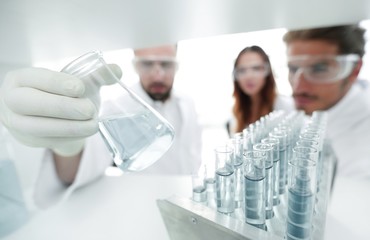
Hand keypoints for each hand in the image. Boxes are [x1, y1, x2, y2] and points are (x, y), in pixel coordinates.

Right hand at [0, 65, 121, 155]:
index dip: (57, 83)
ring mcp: (17, 123)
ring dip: (69, 126)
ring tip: (93, 124)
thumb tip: (117, 70)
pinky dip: (68, 137)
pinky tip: (84, 132)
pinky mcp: (28, 141)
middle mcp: (11, 100)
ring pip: (37, 127)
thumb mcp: (77, 82)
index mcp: (20, 79)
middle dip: (62, 107)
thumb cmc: (62, 94)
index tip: (80, 88)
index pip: (34, 78)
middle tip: (89, 109)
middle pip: (30, 104)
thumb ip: (96, 75)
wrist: (52, 117)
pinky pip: (47, 141)